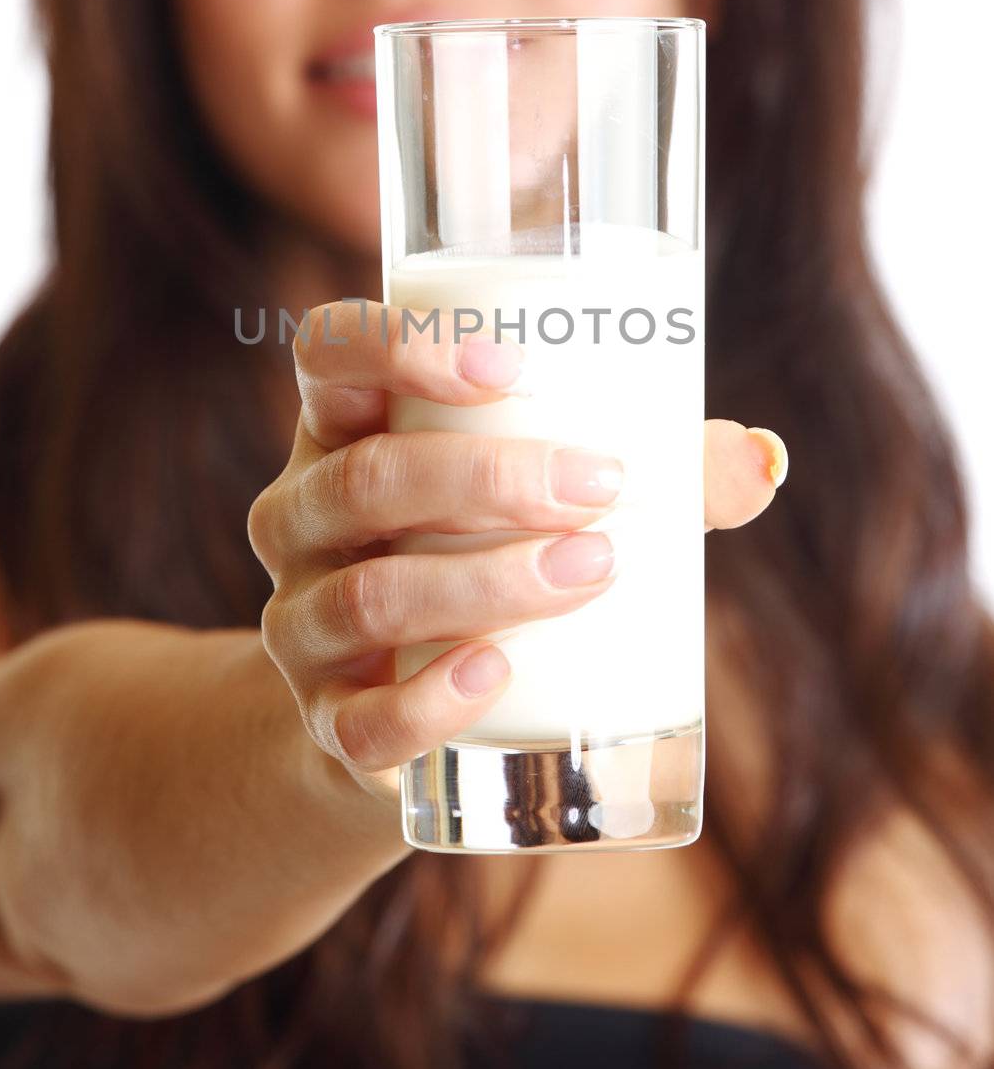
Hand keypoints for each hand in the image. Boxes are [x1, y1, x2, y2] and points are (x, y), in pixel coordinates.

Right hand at [250, 302, 787, 805]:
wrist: (387, 717)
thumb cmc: (477, 562)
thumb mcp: (535, 501)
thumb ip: (648, 475)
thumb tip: (767, 459)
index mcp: (344, 431)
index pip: (327, 354)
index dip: (396, 345)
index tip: (508, 367)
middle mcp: (301, 518)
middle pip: (361, 479)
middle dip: (485, 478)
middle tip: (601, 485)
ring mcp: (302, 624)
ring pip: (366, 595)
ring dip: (483, 582)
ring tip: (592, 569)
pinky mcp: (326, 723)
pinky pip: (357, 720)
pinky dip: (426, 701)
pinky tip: (494, 676)